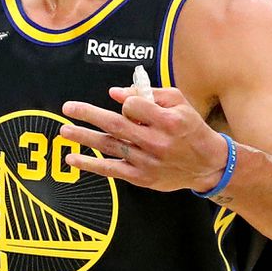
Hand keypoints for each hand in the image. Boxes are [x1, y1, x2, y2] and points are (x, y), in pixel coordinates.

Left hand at [58, 78, 228, 193]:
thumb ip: (149, 94)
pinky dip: (90, 164)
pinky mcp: (141, 177)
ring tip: (64, 131)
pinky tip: (72, 158)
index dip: (126, 102)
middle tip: (68, 108)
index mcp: (168, 121)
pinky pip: (111, 169)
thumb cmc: (190, 128)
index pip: (133, 106)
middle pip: (115, 125)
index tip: (127, 103)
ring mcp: (147, 161)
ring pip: (109, 146)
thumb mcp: (179, 104)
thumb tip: (115, 93)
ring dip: (84, 138)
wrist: (207, 164)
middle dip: (89, 115)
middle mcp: (156, 142)